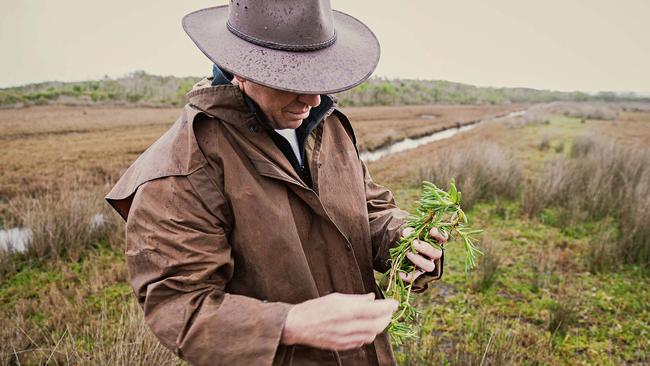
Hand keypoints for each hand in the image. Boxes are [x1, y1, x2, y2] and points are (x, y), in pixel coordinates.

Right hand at [281, 292, 397, 350]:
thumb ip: (356, 299)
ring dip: (378, 327)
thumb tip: (372, 298)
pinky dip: (368, 335)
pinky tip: (366, 328)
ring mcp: (346, 338)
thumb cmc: (315, 308)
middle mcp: (349, 326)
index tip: (395, 303)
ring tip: (378, 319)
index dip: (389, 307)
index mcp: (347, 310)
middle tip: (389, 311)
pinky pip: (362, 342)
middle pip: (378, 325)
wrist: (298, 325)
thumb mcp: (336, 297)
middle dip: (387, 318)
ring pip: (372, 335)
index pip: (376, 309)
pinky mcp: (343, 346)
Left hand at [398, 227, 445, 283]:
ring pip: (429, 266)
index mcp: (434, 241)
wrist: (400, 248)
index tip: (432, 230)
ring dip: (419, 260)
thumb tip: (407, 234)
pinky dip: (409, 276)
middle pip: (436, 253)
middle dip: (425, 248)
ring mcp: (427, 264)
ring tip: (407, 253)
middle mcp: (433, 254)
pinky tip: (400, 273)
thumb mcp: (408, 232)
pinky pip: (416, 278)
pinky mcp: (418, 274)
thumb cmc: (408, 237)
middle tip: (414, 243)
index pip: (443, 238)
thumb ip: (409, 232)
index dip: (440, 235)